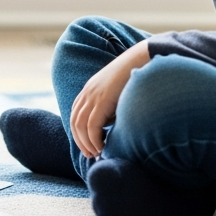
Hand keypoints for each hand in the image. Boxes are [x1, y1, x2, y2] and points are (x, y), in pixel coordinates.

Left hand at [70, 41, 151, 157]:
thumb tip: (109, 130)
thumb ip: (109, 109)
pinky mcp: (101, 100)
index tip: (88, 146)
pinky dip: (94, 139)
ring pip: (81, 126)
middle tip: (90, 155)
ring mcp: (93, 96)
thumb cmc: (133, 79)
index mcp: (88, 91)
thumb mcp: (116, 95)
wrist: (140, 60)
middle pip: (75, 123)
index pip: (76, 116)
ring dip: (87, 143)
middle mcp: (87, 93)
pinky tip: (102, 146)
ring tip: (97, 153)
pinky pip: (91, 125)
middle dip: (81, 141)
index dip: (79, 133)